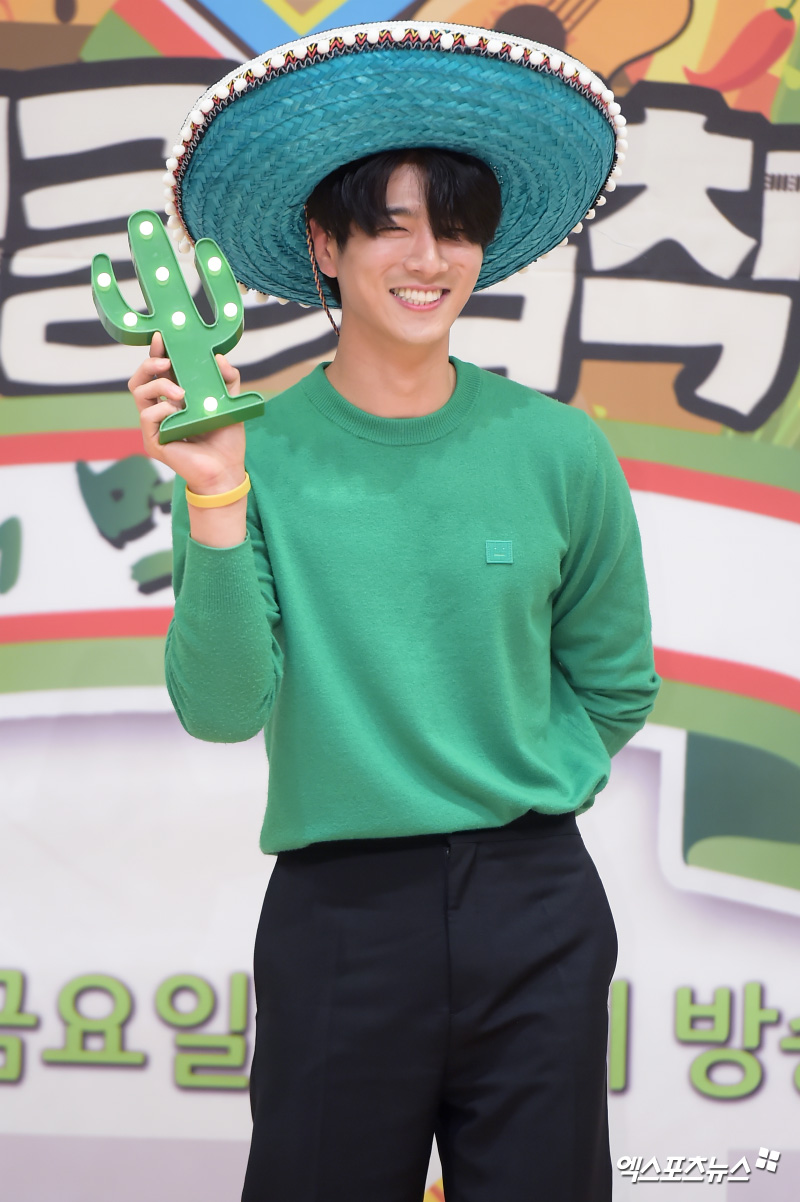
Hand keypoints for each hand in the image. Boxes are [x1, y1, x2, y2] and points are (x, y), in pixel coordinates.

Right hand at [127, 331, 246, 493]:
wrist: (227, 469)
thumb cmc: (226, 439)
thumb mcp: (230, 402)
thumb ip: (228, 379)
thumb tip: (219, 357)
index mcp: (174, 398)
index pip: (158, 372)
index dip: (156, 353)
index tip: (161, 338)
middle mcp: (161, 410)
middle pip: (139, 379)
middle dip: (149, 364)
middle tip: (166, 362)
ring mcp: (154, 426)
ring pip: (139, 393)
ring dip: (159, 386)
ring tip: (181, 393)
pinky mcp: (153, 440)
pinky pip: (147, 416)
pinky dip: (163, 410)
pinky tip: (179, 413)